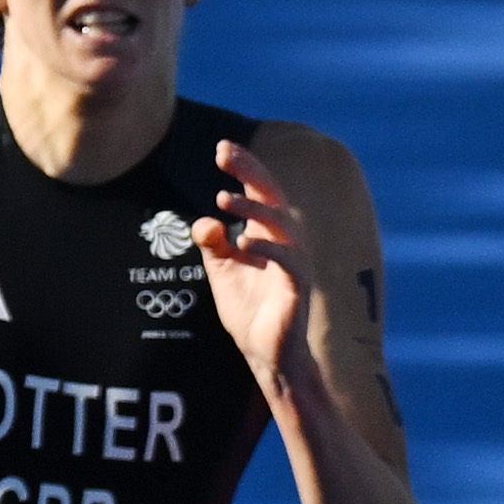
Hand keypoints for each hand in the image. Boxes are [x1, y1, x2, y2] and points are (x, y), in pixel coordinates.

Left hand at [191, 137, 316, 401]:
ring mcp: (295, 263)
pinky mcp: (298, 288)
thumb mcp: (222, 272)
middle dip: (250, 172)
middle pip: (272, 196)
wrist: (266, 355)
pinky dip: (267, 248)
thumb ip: (212, 244)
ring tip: (224, 199)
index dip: (244, 168)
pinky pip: (288, 261)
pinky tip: (243, 241)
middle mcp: (285, 241)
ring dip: (253, 208)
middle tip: (224, 154)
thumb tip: (205, 221)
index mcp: (268, 234)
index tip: (222, 148)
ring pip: (281, 224)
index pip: (259, 191)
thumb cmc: (248, 311)